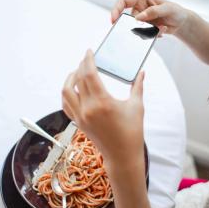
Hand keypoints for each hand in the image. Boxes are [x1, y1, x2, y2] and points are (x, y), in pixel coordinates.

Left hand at [61, 50, 144, 169]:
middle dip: (81, 65)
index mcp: (103, 102)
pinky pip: (66, 104)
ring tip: (77, 72)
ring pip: (65, 92)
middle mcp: (88, 108)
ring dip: (69, 78)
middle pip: (77, 79)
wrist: (122, 156)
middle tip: (87, 59)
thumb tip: (142, 72)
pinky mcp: (78, 123)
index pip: (88, 74)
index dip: (87, 60)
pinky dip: (67, 93)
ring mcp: (80, 116)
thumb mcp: (137, 106)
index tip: (89, 51)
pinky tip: (73, 89)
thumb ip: (138, 86)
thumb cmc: (132, 132)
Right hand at [111, 0, 191, 36]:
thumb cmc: (175, 11)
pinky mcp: (145, 28)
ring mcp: (142, 19)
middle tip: (151, 28)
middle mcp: (140, 9)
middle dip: (139, 26)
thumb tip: (137, 18)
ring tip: (162, 28)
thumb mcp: (167, 9)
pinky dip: (153, 35)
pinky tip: (162, 31)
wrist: (182, 22)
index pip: (124, 1)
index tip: (113, 20)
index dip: (116, 9)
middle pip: (129, 19)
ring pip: (137, 29)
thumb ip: (152, 12)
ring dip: (149, 31)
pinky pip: (143, 35)